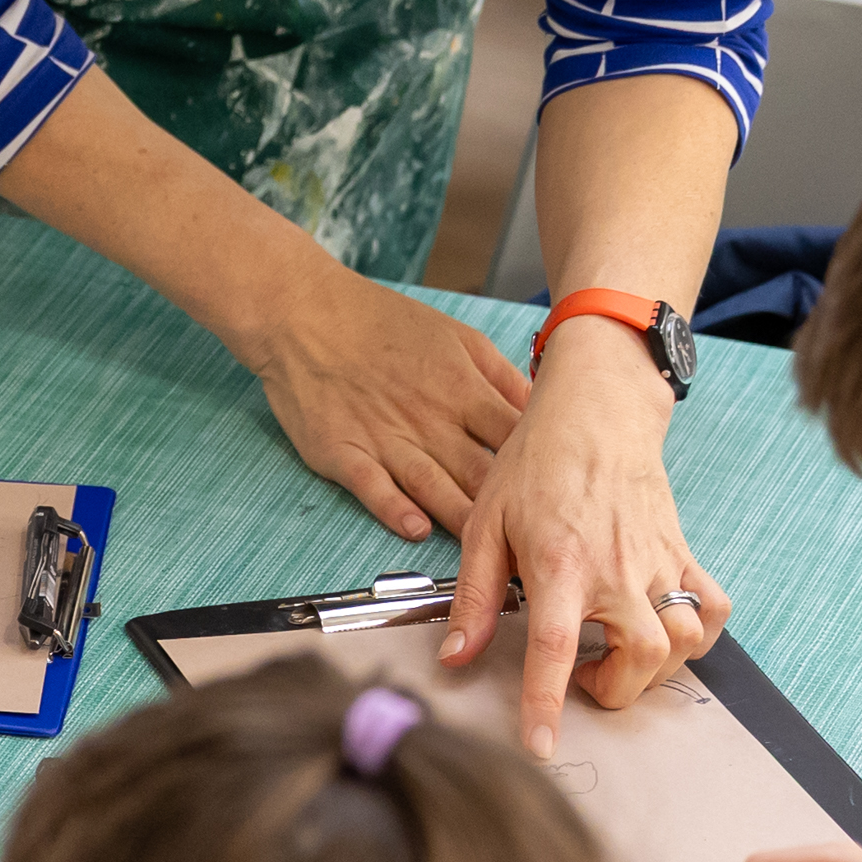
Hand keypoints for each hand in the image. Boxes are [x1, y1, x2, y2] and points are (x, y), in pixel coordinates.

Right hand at [238, 267, 532, 545]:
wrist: (306, 313)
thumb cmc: (382, 323)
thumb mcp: (457, 337)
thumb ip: (500, 376)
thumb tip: (540, 410)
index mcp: (461, 388)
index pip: (514, 436)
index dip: (538, 466)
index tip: (556, 492)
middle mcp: (428, 417)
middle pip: (480, 472)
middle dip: (508, 507)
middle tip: (533, 537)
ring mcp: (384, 437)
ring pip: (434, 486)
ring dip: (461, 518)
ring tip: (487, 548)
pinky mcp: (343, 451)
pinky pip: (373, 486)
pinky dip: (394, 509)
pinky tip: (415, 529)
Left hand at [435, 325, 726, 758]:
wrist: (595, 412)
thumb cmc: (536, 462)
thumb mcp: (485, 525)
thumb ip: (473, 596)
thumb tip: (454, 656)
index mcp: (560, 565)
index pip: (556, 650)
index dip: (547, 704)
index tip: (542, 745)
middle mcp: (617, 569)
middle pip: (641, 660)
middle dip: (614, 693)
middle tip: (585, 681)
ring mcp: (658, 562)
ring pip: (684, 641)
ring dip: (656, 670)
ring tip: (620, 658)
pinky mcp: (682, 552)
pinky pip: (713, 607)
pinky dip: (700, 633)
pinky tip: (666, 630)